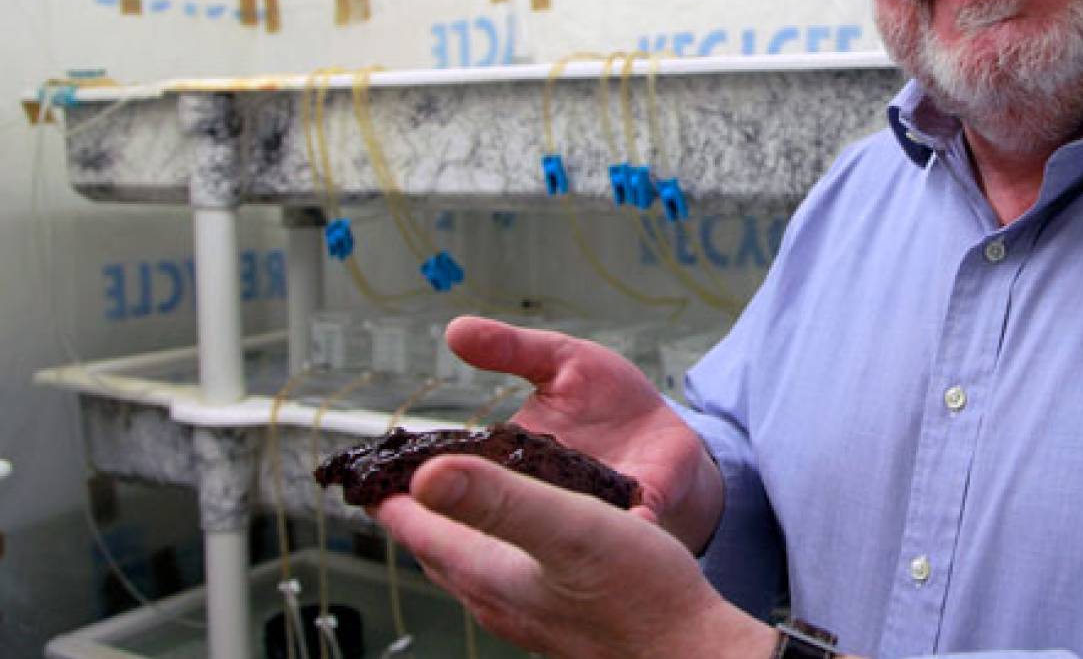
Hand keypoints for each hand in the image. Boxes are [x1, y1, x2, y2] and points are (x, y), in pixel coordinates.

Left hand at [375, 454, 774, 658]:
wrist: (690, 649)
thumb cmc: (640, 594)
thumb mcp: (568, 526)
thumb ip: (498, 499)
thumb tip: (425, 474)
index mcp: (490, 573)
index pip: (416, 529)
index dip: (389, 494)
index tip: (367, 467)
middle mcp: (500, 600)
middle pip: (437, 550)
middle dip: (416, 511)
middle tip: (402, 476)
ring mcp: (529, 615)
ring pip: (471, 567)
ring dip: (456, 530)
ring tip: (455, 499)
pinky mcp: (560, 619)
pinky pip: (509, 577)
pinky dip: (498, 546)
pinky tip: (525, 538)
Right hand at [447, 315, 722, 551]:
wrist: (666, 429)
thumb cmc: (607, 397)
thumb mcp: (560, 359)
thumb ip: (511, 349)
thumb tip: (455, 329)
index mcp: (515, 459)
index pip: (468, 472)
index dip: (439, 479)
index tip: (412, 482)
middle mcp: (546, 493)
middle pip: (509, 510)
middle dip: (486, 513)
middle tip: (469, 507)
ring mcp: (594, 505)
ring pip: (567, 528)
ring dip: (556, 528)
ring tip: (547, 518)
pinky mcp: (641, 506)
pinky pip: (634, 523)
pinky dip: (633, 525)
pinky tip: (634, 523)